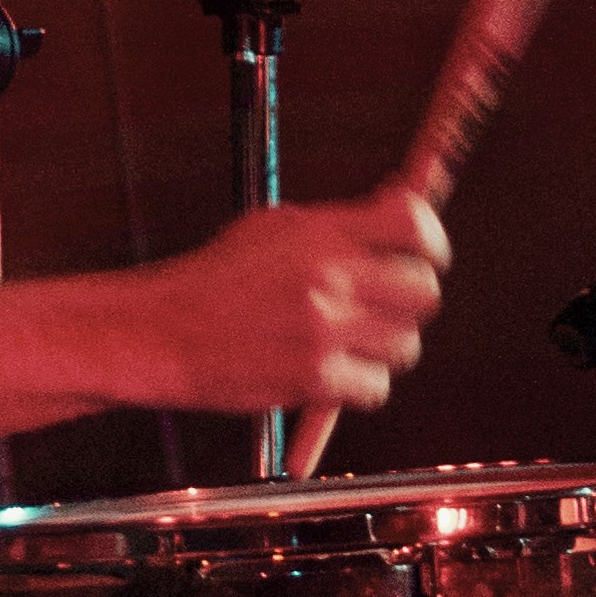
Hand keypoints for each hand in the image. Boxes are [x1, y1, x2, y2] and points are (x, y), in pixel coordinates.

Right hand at [144, 184, 449, 420]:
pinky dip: (359, 386)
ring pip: (405, 346)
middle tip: (387, 306)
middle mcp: (328, 278)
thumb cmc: (217, 280)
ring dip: (384, 348)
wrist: (163, 332)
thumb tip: (400, 209)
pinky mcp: (313, 379)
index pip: (412, 223)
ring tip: (346, 342)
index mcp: (320, 233)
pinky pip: (375, 387)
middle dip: (412, 301)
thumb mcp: (276, 229)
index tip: (427, 252)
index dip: (432, 239)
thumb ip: (340, 224)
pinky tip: (329, 372)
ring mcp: (323, 330)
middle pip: (424, 291)